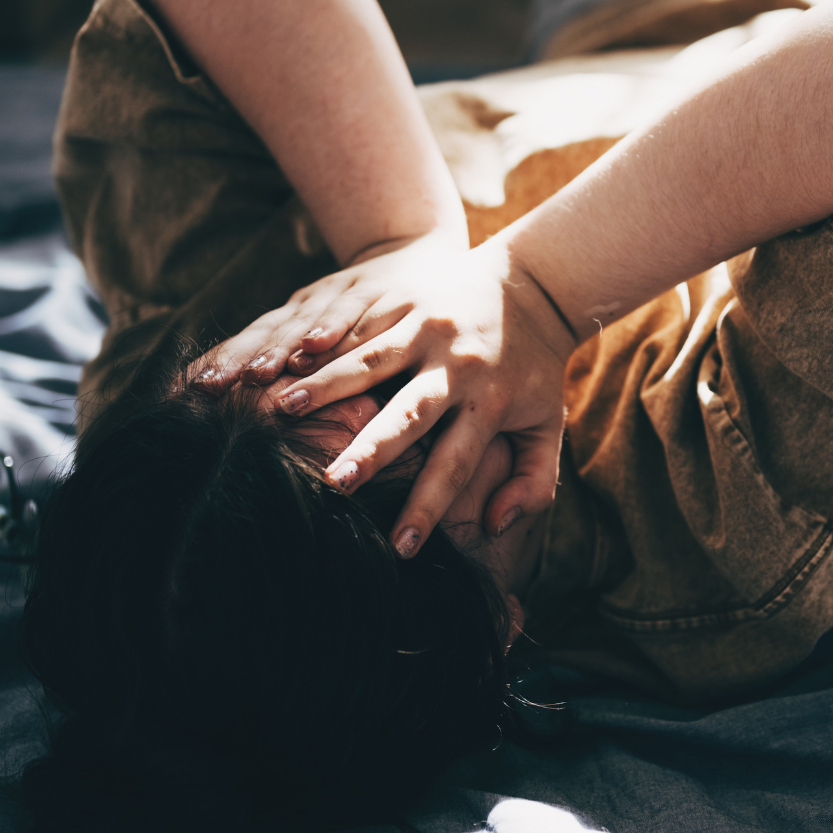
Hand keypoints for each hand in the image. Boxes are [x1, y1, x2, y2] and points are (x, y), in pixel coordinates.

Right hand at [199, 235, 576, 556]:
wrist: (534, 284)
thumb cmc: (535, 368)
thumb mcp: (549, 425)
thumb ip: (534, 482)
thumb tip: (498, 526)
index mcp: (490, 401)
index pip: (455, 464)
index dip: (428, 507)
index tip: (400, 548)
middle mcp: (457, 365)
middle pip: (408, 413)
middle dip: (371, 450)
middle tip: (335, 482)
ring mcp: (429, 328)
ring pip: (370, 361)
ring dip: (326, 385)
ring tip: (283, 408)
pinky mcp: (407, 299)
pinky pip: (358, 322)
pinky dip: (322, 341)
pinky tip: (287, 356)